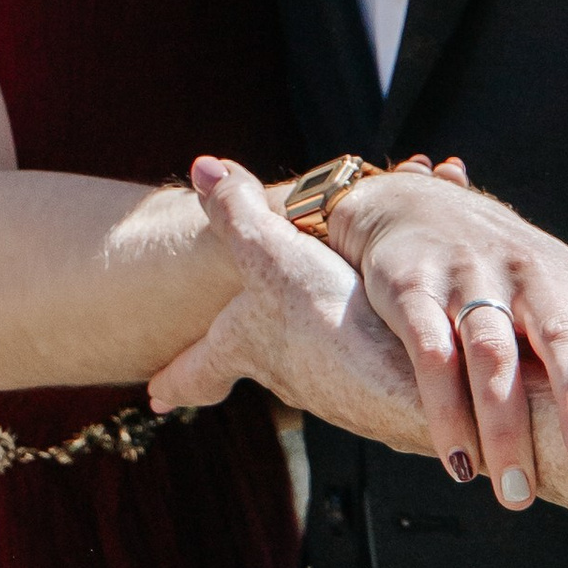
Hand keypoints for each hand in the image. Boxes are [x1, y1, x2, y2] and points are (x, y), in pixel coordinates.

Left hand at [146, 160, 429, 452]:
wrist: (414, 382)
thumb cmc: (331, 321)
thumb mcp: (272, 254)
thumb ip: (237, 213)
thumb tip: (201, 167)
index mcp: (249, 347)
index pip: (198, 371)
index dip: (174, 381)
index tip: (153, 399)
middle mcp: (290, 379)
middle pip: (259, 369)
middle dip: (247, 363)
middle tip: (230, 373)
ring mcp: (340, 395)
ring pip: (318, 370)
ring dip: (319, 351)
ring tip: (328, 333)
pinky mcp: (386, 397)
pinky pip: (370, 367)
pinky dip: (372, 350)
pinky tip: (393, 340)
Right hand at [324, 166, 567, 505]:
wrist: (410, 205)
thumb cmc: (506, 277)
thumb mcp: (556, 301)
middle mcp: (531, 276)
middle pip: (560, 333)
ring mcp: (471, 279)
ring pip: (493, 355)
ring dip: (505, 427)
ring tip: (516, 493)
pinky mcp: (414, 291)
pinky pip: (432, 355)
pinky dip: (445, 412)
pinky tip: (459, 461)